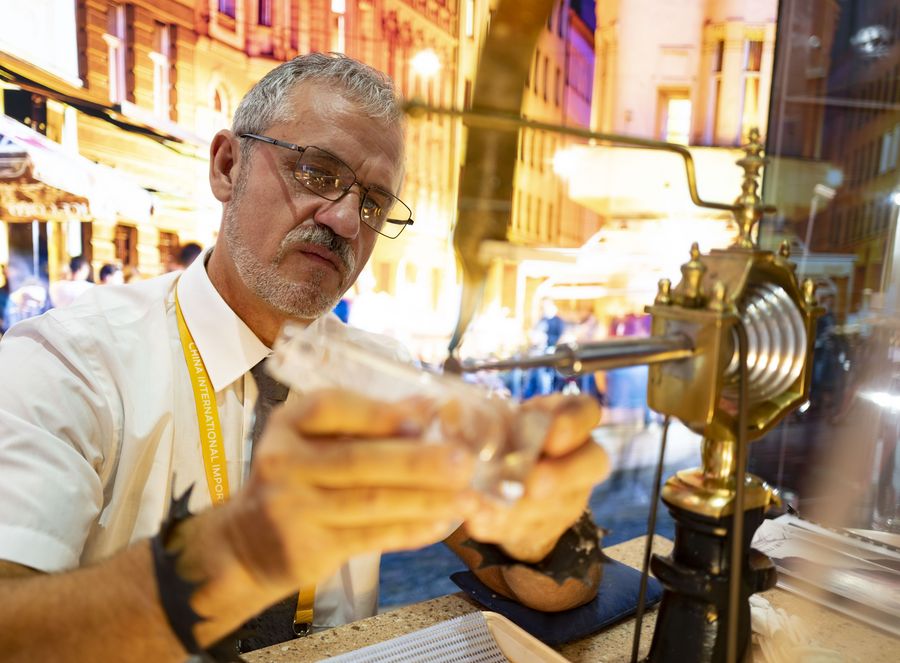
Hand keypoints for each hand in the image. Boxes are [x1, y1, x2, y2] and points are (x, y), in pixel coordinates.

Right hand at [227, 389, 474, 595]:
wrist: (246, 544)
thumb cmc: (297, 480)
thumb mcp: (315, 441)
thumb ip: (365, 423)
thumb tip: (429, 406)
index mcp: (288, 425)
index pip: (331, 408)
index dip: (379, 413)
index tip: (427, 415)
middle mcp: (283, 463)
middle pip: (358, 460)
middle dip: (417, 461)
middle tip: (464, 461)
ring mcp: (292, 509)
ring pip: (371, 502)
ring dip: (426, 500)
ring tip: (467, 496)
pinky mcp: (308, 549)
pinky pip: (371, 537)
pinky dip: (411, 530)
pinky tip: (441, 523)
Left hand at [461, 393, 608, 561]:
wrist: (500, 478)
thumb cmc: (500, 435)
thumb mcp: (493, 419)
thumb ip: (483, 420)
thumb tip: (452, 416)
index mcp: (569, 415)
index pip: (587, 412)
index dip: (573, 424)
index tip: (551, 434)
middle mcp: (580, 454)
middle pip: (591, 462)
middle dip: (561, 476)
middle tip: (532, 484)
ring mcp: (571, 493)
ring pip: (561, 503)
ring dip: (523, 507)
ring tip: (486, 505)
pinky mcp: (551, 526)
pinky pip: (533, 529)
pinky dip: (502, 526)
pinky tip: (478, 520)